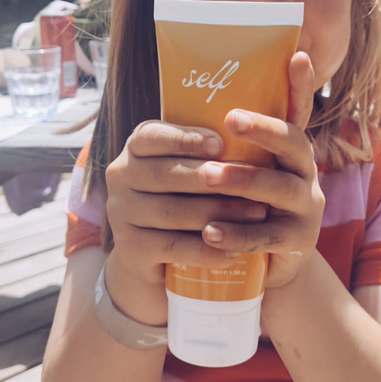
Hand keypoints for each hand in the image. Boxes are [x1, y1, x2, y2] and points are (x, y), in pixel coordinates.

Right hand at [104, 123, 268, 290]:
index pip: (152, 136)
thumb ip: (209, 149)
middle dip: (214, 180)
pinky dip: (207, 250)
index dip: (185, 139)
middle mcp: (121, 176)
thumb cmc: (181, 195)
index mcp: (135, 148)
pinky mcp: (130, 248)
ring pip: (173, 212)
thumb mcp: (187, 166)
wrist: (149, 251)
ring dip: (220, 214)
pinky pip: (173, 248)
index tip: (220, 144)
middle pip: (166, 175)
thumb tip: (260, 130)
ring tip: (257, 214)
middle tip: (255, 184)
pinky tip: (234, 249)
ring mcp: (121, 214)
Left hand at [199, 52, 324, 287]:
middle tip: (231, 119)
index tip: (296, 56)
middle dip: (265, 130)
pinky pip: (268, 237)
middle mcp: (306, 174)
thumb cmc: (248, 207)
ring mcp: (306, 208)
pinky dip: (237, 234)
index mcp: (292, 152)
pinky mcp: (298, 243)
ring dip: (244, 180)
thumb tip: (192, 102)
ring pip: (280, 188)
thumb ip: (234, 147)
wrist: (267, 263)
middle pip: (295, 144)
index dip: (301, 86)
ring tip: (209, 177)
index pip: (299, 113)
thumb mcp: (248, 173)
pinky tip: (210, 233)